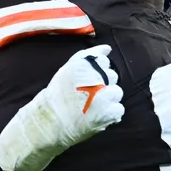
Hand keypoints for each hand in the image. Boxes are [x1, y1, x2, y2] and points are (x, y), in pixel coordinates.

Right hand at [0, 44, 124, 170]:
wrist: (50, 122)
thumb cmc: (58, 94)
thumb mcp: (68, 69)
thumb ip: (88, 55)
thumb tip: (108, 48)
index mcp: (85, 65)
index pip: (104, 61)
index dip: (97, 73)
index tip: (87, 81)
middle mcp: (95, 78)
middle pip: (112, 76)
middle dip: (103, 84)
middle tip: (89, 95)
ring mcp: (103, 96)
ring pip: (117, 92)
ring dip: (108, 99)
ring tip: (93, 106)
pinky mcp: (108, 113)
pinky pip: (119, 109)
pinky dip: (111, 113)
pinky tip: (97, 114)